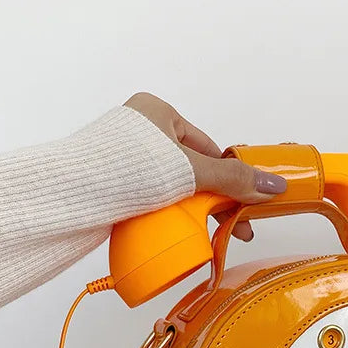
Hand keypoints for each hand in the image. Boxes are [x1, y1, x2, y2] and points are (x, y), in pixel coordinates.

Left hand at [123, 92, 286, 240]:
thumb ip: (233, 179)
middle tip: (233, 229)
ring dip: (191, 210)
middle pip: (191, 170)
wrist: (71, 194)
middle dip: (213, 199)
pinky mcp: (111, 184)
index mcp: (158, 112)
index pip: (207, 148)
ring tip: (208, 235)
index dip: (229, 178)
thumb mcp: (190, 171)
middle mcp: (140, 130)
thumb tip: (276, 185)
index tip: (244, 206)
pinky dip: (165, 215)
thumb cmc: (129, 168)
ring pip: (171, 187)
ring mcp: (123, 159)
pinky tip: (177, 233)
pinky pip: (149, 199)